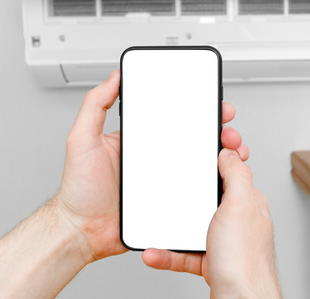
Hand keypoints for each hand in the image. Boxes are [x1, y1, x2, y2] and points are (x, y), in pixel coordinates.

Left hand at [53, 69, 247, 263]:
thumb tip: (112, 76)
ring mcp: (163, 180)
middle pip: (194, 140)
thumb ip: (94, 105)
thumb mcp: (82, 139)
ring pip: (199, 166)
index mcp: (138, 140)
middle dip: (217, 132)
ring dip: (220, 158)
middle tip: (227, 131)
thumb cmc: (78, 191)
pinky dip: (210, 187)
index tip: (212, 103)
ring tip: (231, 154)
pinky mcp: (168, 202)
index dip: (195, 109)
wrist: (81, 232)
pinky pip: (194, 193)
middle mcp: (154, 158)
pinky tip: (220, 180)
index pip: (172, 118)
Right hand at [142, 149, 281, 296]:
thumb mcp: (240, 206)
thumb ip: (236, 175)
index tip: (204, 141)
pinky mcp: (212, 262)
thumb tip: (230, 152)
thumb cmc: (245, 262)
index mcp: (248, 202)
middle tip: (170, 183)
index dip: (220, 155)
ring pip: (192, 227)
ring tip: (154, 226)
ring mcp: (225, 242)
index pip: (233, 170)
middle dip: (186, 193)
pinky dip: (168, 253)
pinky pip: (185, 253)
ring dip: (171, 227)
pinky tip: (154, 253)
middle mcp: (238, 220)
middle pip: (208, 197)